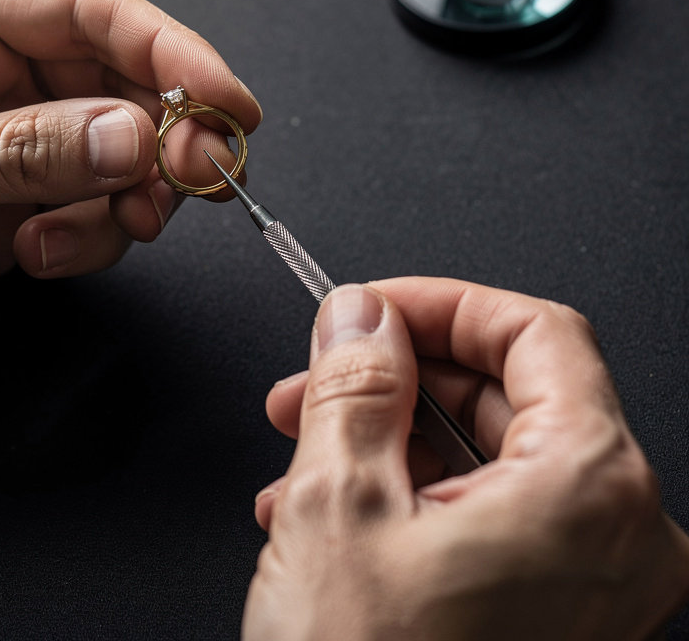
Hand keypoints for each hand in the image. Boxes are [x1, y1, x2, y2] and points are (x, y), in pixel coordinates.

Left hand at [0, 0, 260, 384]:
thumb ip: (21, 154)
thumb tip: (135, 139)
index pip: (89, 10)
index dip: (170, 50)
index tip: (227, 101)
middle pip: (123, 81)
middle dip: (168, 132)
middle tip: (199, 178)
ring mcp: (12, 141)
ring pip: (122, 152)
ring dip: (132, 195)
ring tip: (99, 231)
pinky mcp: (18, 205)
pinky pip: (94, 211)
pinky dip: (91, 237)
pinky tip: (36, 258)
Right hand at [243, 277, 688, 639]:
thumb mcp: (339, 502)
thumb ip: (355, 380)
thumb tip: (361, 313)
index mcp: (589, 489)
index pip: (533, 332)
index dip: (440, 303)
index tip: (370, 306)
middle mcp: (615, 537)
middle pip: (507, 392)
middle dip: (395, 376)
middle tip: (315, 377)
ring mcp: (588, 585)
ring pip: (486, 456)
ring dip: (384, 437)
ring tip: (298, 457)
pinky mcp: (551, 617)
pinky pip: (485, 517)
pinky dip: (404, 495)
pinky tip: (323, 513)